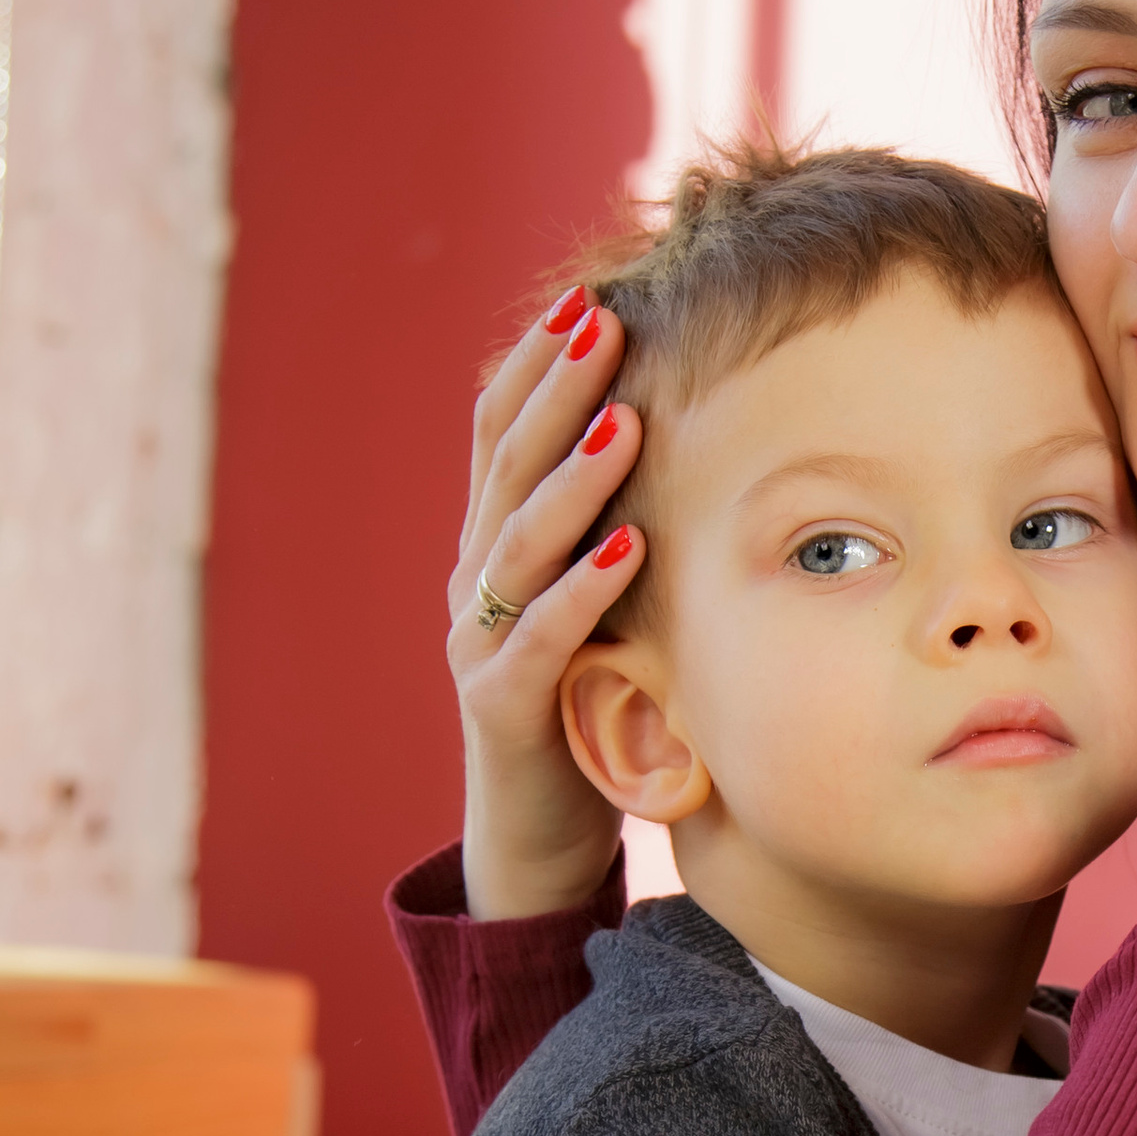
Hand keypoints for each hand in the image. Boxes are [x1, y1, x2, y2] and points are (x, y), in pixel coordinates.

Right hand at [450, 295, 650, 916]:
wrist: (536, 835)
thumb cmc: (579, 706)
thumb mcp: (588, 604)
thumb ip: (600, 532)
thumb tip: (664, 436)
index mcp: (489, 549)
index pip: (496, 436)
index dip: (533, 367)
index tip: (583, 300)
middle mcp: (472, 584)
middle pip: (507, 467)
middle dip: (556, 391)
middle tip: (602, 322)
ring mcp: (478, 644)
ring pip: (519, 544)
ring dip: (574, 477)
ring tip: (626, 417)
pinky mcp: (503, 708)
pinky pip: (540, 641)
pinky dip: (582, 592)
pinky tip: (628, 548)